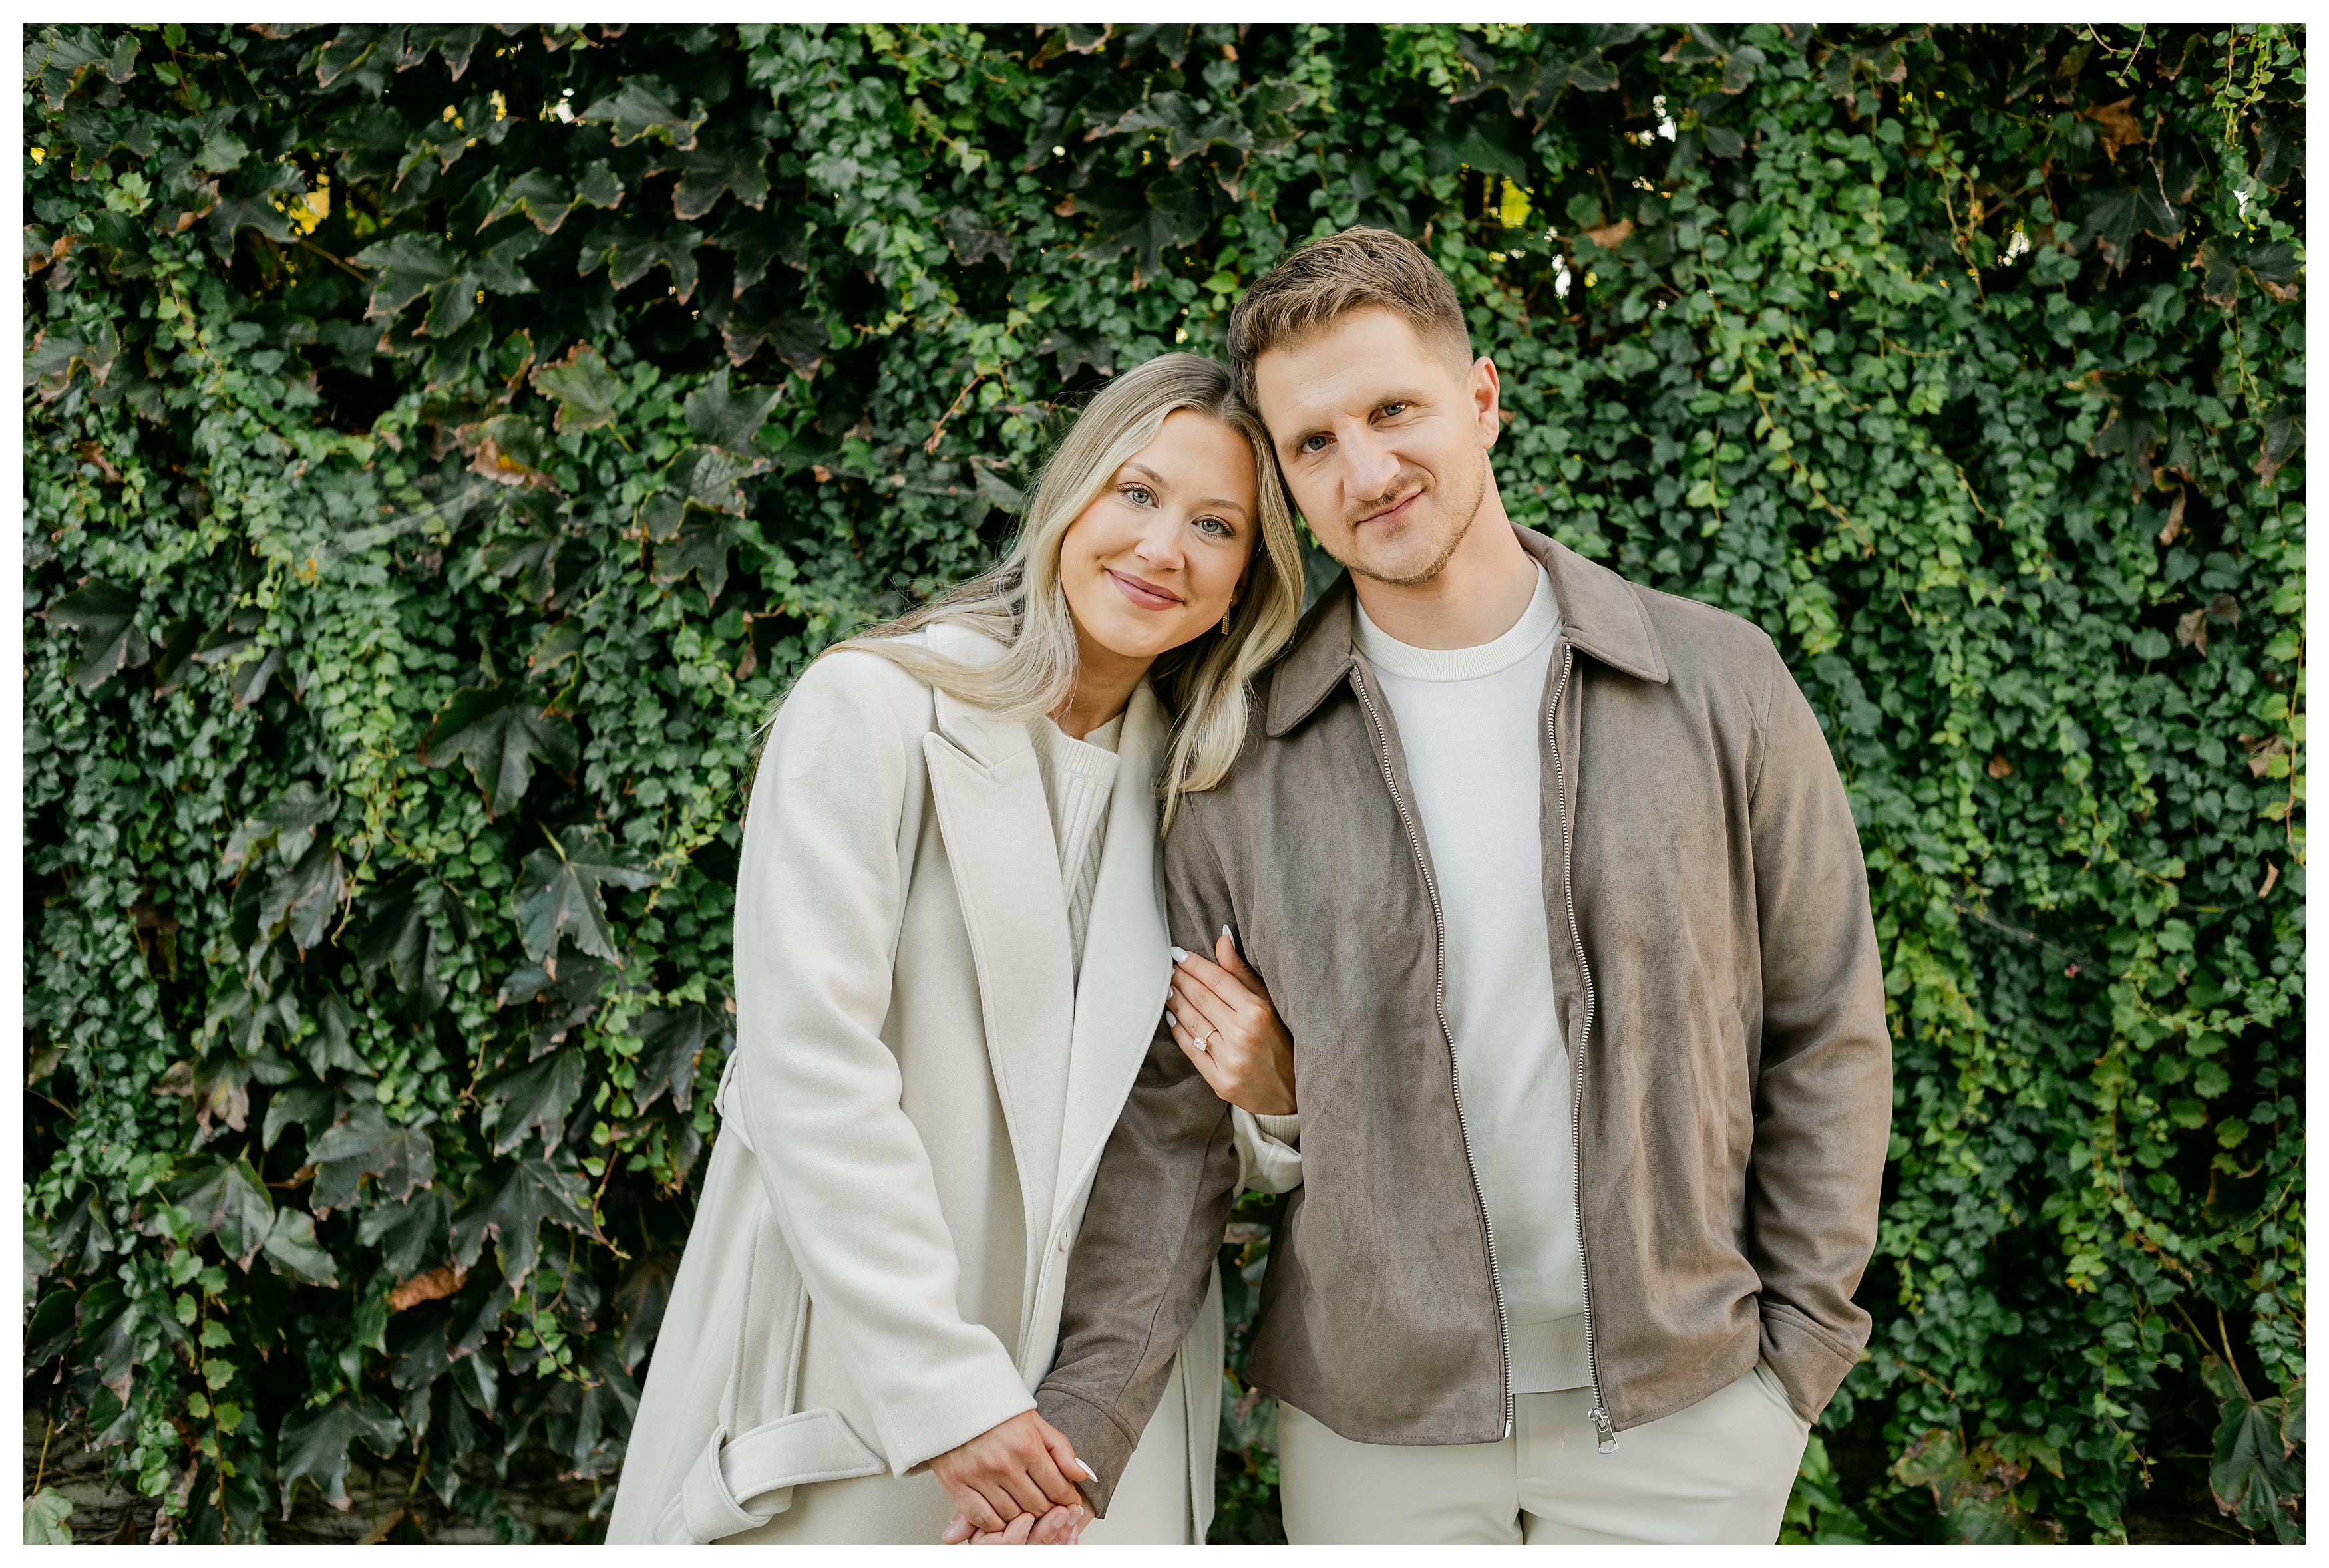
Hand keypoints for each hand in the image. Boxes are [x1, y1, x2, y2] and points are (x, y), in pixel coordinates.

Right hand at [928, 1410, 1087, 1537]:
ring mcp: (980, 1476)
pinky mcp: (957, 1484)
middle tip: (1050, 1510)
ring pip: (1012, 1515)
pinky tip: (1003, 1519)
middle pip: (1036, 1505)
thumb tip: (1082, 1474)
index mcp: (1026, 1445)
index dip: (1067, 1499)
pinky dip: (996, 1525)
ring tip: (1028, 1514)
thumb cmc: (993, 1407)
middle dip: (1048, 1510)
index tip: (1069, 1502)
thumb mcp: (1034, 1420)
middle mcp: (1004, 1464)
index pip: (1056, 1487)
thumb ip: (1060, 1449)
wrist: (952, 1396)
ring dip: (1024, 1519)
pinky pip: (982, 1518)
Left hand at [1167, 928, 1296, 1116]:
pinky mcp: (1220, 1082)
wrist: (1293, 1094)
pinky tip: (1172, 1016)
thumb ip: (1243, 974)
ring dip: (1175, 1002)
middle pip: (1201, 999)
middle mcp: (1242, 1035)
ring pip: (1192, 1022)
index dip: (1195, 964)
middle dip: (1180, 979)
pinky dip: (1178, 1031)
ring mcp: (1229, 1060)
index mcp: (1258, 1013)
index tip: (1178, 953)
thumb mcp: (1271, 1004)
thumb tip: (1222, 940)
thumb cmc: (1285, 1043)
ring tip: (1167, 987)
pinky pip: (1191, 1050)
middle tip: (1167, 967)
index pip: (1217, 980)